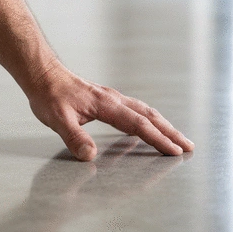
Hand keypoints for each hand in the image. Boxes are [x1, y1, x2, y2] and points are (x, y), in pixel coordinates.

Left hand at [28, 59, 194, 161]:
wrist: (44, 75)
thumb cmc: (49, 96)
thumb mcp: (57, 119)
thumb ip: (74, 137)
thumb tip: (90, 156)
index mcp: (106, 105)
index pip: (138, 124)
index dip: (157, 138)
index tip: (175, 151)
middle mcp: (114, 99)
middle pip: (150, 115)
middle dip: (170, 132)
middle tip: (188, 146)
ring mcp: (113, 98)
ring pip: (145, 111)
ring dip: (163, 125)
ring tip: (176, 137)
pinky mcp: (108, 99)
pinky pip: (135, 109)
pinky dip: (148, 120)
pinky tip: (147, 127)